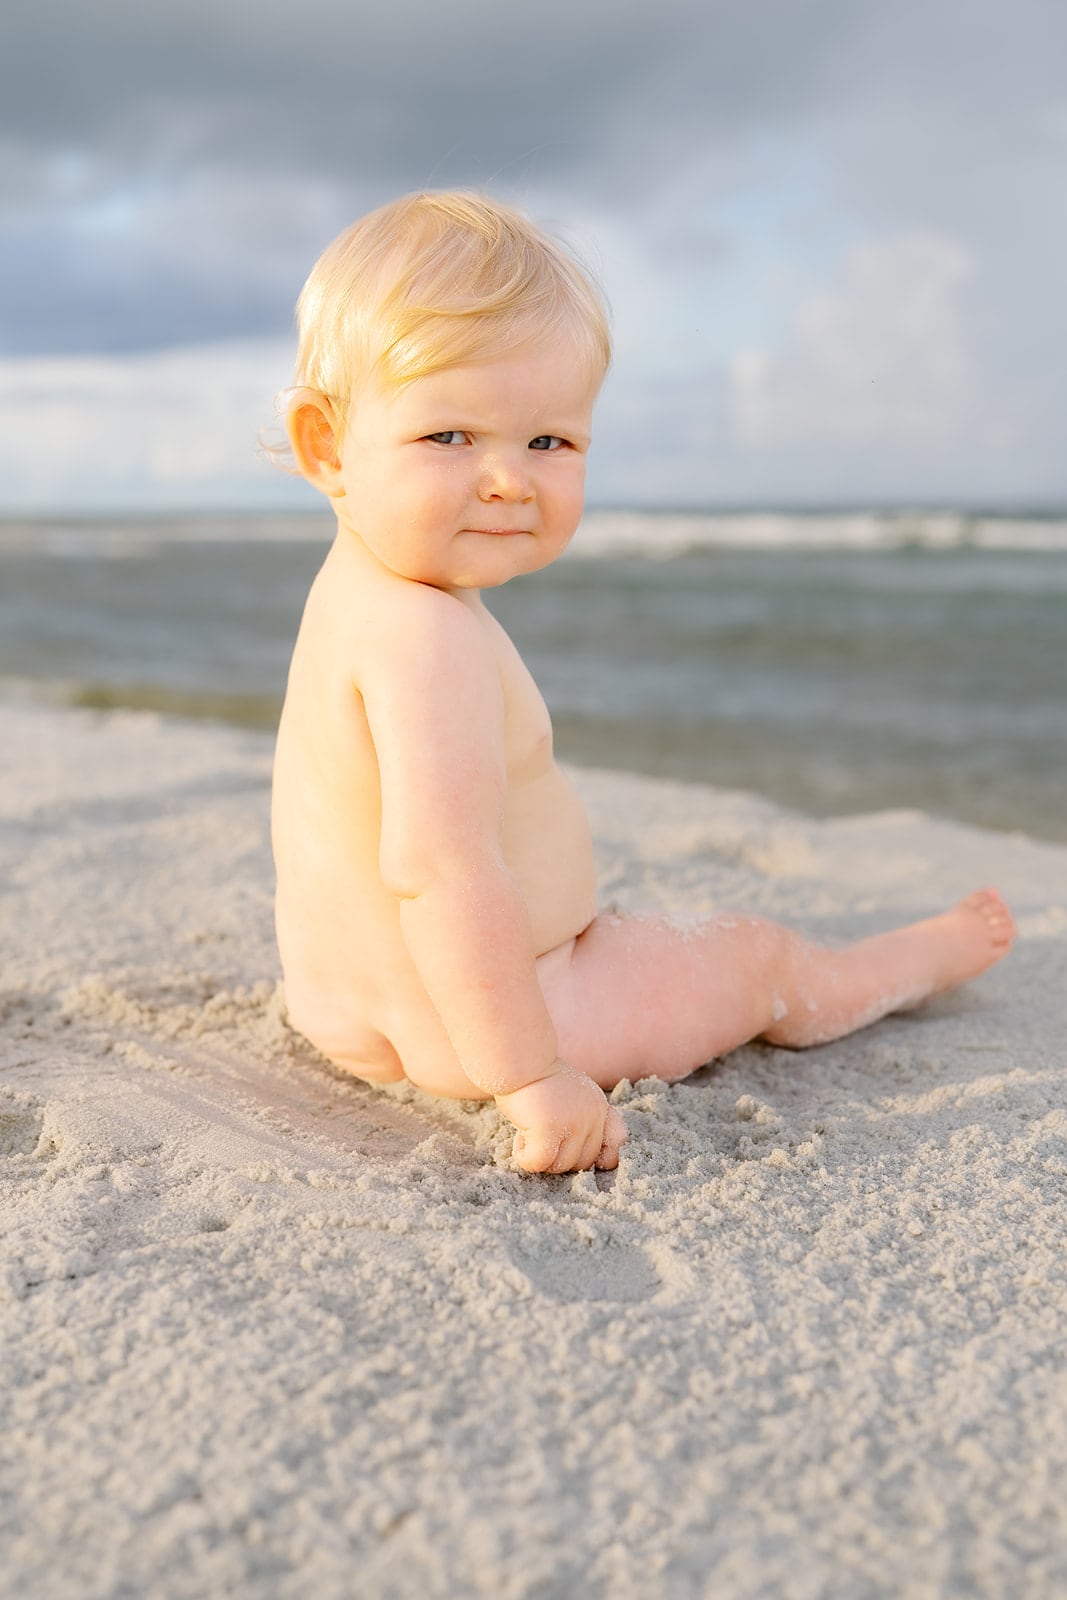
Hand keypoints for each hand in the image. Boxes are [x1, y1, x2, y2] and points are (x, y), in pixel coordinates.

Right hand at [495, 1061, 627, 1172]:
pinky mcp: (550, 1129)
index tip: (573, 1149)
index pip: (618, 1140)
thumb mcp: (571, 1094)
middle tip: (539, 1137)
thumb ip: (582, 1116)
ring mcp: (574, 1123)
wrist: (519, 1057)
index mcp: (598, 1106)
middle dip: (559, 1157)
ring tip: (527, 1134)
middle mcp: (592, 1116)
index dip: (601, 1154)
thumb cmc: (537, 1077)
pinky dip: (526, 1158)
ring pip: (561, 1166)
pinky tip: (519, 1139)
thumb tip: (592, 1155)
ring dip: (541, 1158)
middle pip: (583, 1162)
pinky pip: (540, 1163)